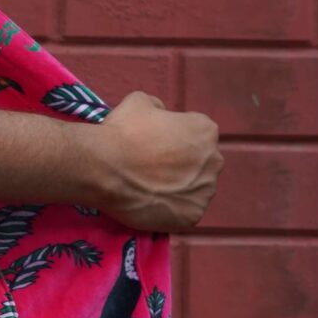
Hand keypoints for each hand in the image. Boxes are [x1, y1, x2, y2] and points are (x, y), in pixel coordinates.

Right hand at [87, 92, 221, 232]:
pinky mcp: (193, 216)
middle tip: (153, 169)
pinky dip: (171, 210)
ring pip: (195, 189)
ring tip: (151, 189)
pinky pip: (185, 212)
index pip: (196, 135)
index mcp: (205, 131)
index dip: (175, 140)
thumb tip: (160, 115)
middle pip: (201, 163)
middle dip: (182, 165)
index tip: (156, 146)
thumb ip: (158, 107)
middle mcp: (214, 161)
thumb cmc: (122, 132)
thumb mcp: (138, 102)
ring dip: (179, 188)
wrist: (104, 169)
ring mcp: (205, 191)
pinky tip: (152, 203)